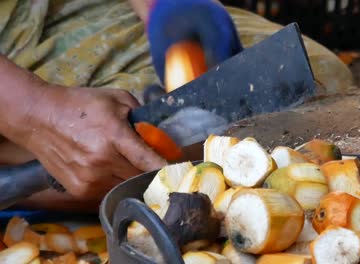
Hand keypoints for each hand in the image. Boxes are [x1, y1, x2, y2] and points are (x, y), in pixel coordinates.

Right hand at [9, 85, 166, 199]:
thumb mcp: (116, 99)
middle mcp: (101, 161)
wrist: (38, 117)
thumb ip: (141, 114)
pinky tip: (106, 167)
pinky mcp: (79, 189)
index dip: (166, 168)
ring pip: (125, 185)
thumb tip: (159, 133)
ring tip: (122, 160)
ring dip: (131, 176)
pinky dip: (114, 181)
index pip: (147, 159)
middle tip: (152, 161)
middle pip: (140, 175)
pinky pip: (109, 191)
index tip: (181, 173)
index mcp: (113, 136)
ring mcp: (89, 178)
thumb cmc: (79, 105)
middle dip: (149, 169)